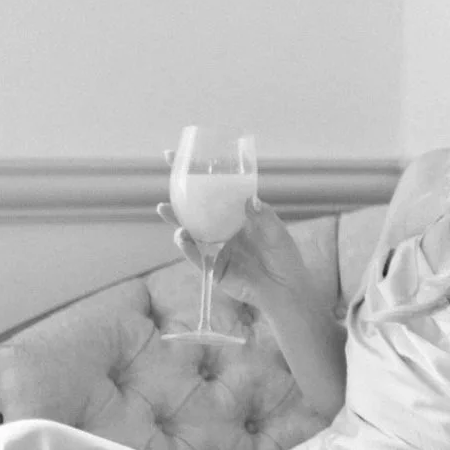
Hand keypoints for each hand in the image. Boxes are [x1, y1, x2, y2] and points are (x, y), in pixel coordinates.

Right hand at [157, 171, 309, 310]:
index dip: (204, 177)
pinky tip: (181, 236)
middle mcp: (224, 229)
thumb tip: (250, 199)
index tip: (189, 158)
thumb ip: (264, 217)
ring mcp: (216, 248)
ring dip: (176, 219)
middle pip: (198, 209)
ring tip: (164, 209)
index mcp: (239, 216)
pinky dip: (186, 246)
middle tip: (169, 178)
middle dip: (180, 194)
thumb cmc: (284, 258)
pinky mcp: (213, 268)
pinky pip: (195, 255)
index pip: (219, 192)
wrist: (286, 290)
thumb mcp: (277, 233)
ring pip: (191, 230)